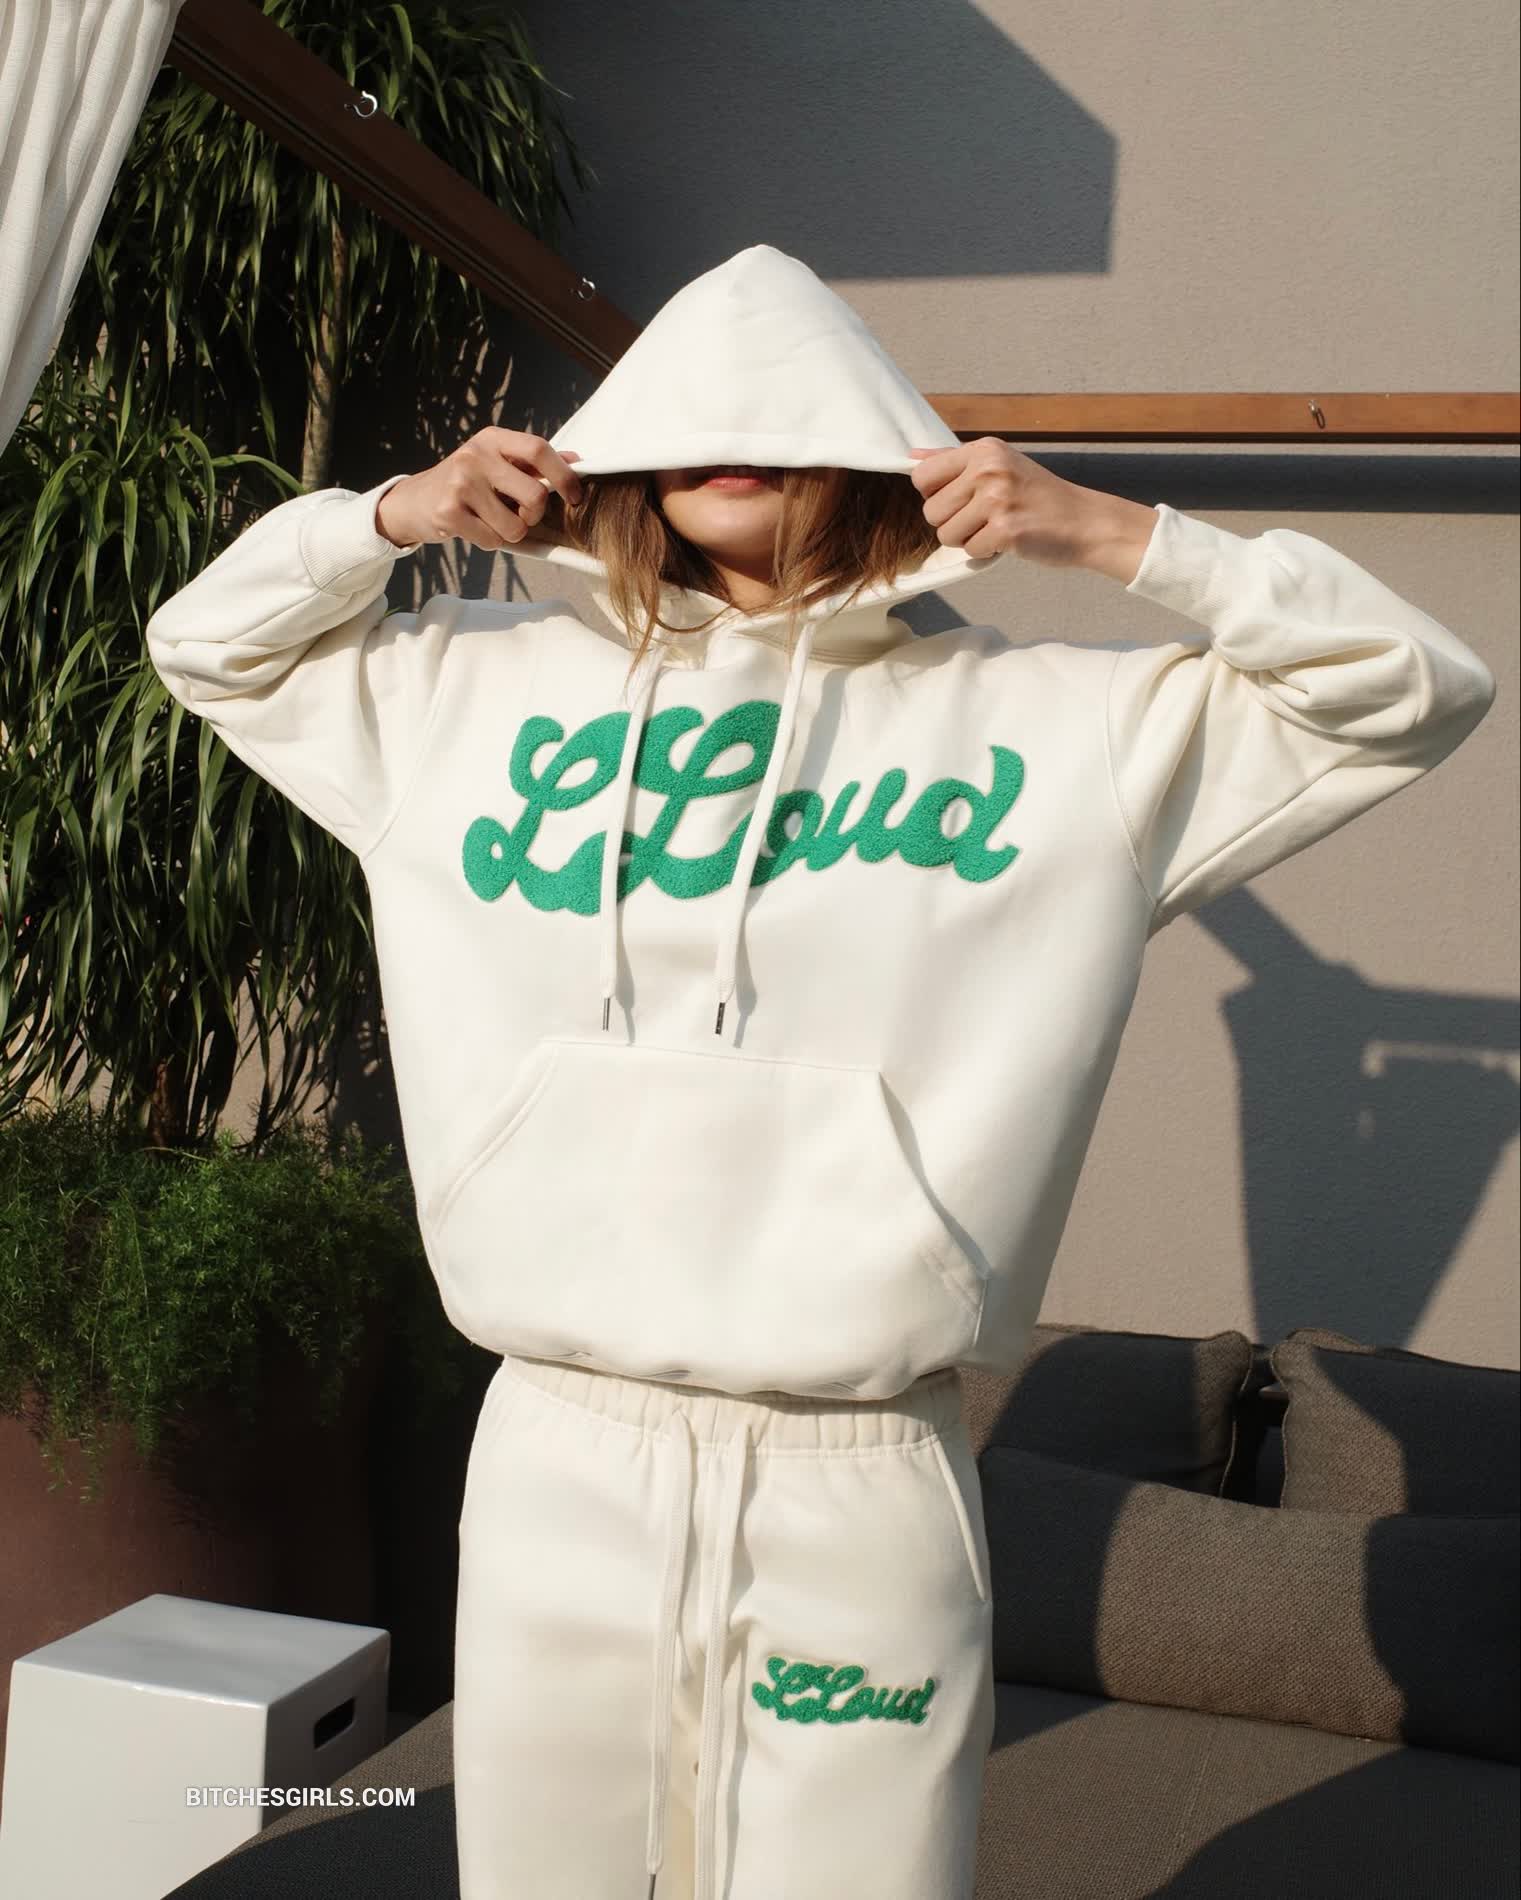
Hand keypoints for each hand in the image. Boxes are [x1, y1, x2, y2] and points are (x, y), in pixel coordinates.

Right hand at [374, 428, 583, 549]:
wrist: (415, 501)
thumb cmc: (465, 483)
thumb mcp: (496, 462)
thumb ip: (533, 463)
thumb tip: (576, 461)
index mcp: (493, 439)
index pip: (539, 450)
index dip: (565, 476)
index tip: (575, 496)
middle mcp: (476, 456)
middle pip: (534, 495)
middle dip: (534, 516)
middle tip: (521, 516)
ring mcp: (461, 484)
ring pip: (515, 526)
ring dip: (510, 533)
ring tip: (491, 520)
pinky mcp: (449, 512)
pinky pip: (493, 541)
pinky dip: (490, 542)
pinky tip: (474, 527)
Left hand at [908, 438, 1155, 578]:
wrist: (1084, 520)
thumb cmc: (1038, 495)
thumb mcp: (999, 465)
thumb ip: (952, 460)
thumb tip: (911, 455)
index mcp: (983, 450)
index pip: (922, 475)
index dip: (933, 496)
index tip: (958, 500)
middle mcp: (988, 469)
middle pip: (930, 511)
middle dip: (952, 523)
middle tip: (983, 518)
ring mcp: (997, 499)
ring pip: (946, 534)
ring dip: (967, 540)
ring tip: (995, 528)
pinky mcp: (1006, 530)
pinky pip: (970, 551)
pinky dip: (985, 552)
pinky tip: (1007, 540)